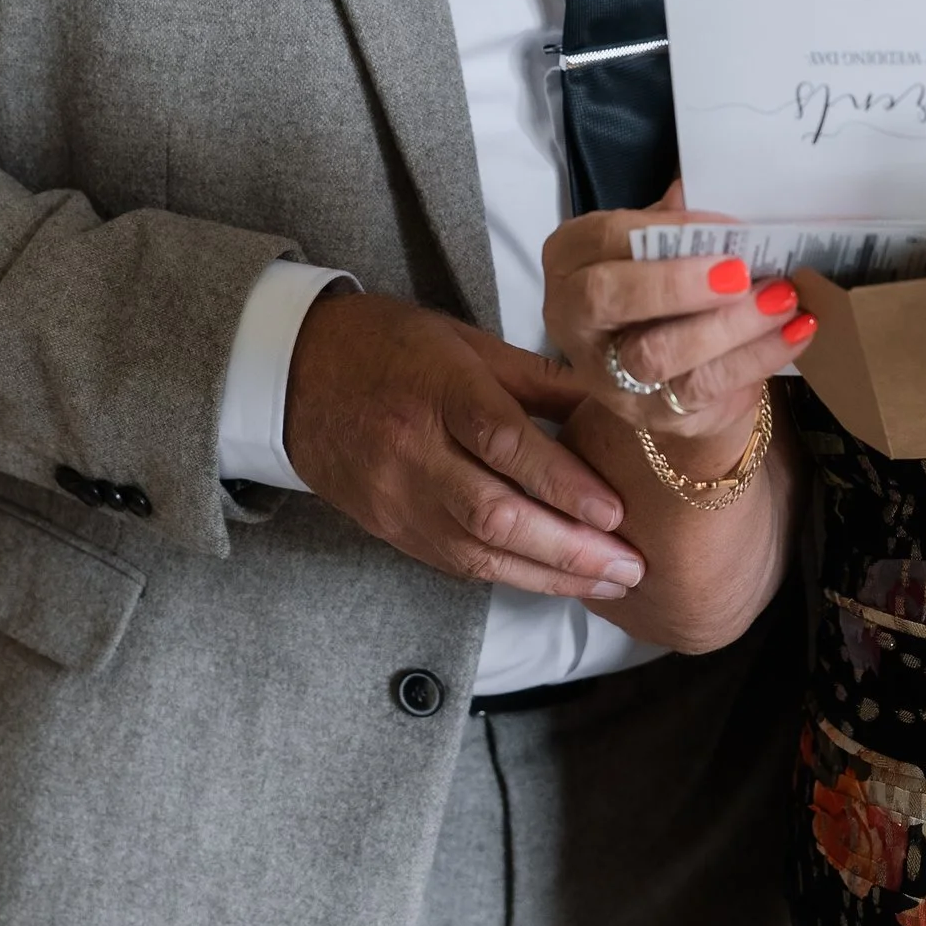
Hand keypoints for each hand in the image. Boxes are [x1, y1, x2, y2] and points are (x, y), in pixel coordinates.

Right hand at [283, 289, 644, 600]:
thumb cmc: (390, 347)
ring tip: (611, 585)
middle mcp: (413, 451)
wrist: (294, 376)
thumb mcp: (465, 341)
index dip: (561, 483)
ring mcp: (397, 497)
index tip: (615, 512)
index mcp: (437, 390)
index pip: (504, 444)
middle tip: (631, 566)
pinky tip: (557, 583)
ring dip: (550, 576)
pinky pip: (456, 563)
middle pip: (494, 514)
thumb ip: (538, 376)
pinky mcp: (390, 528)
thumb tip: (614, 401)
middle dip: (569, 549)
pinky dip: (512, 576)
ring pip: (477, 552)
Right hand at [545, 185, 816, 468]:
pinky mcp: (652, 415)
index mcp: (572, 260)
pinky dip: (757, 357)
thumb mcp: (662, 246)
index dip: (668, 230)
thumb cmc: (665, 287)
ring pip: (656, 354)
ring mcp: (607, 374)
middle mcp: (573, 320)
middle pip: (608, 298)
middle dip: (676, 284)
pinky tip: (796, 331)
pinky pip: (703, 390)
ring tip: (783, 299)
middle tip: (740, 273)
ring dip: (729, 326)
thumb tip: (717, 192)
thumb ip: (679, 223)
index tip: (728, 227)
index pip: (606, 237)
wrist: (674, 372)